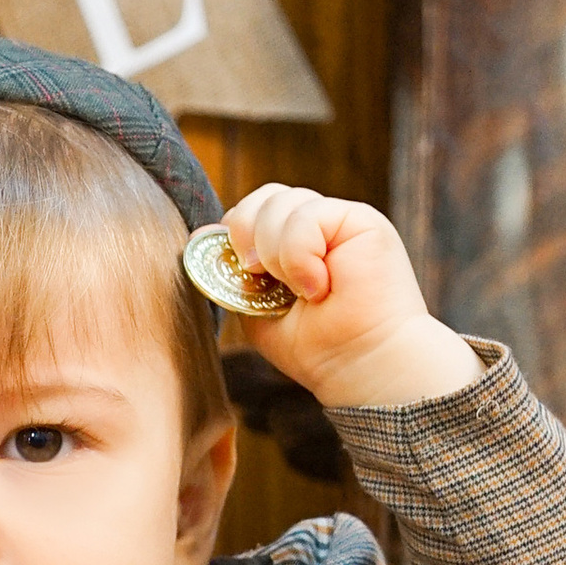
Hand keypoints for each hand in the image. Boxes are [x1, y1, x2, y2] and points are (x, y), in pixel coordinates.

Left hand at [220, 187, 481, 410]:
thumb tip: (203, 232)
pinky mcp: (361, 220)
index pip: (253, 211)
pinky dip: (299, 254)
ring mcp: (338, 221)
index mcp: (293, 245)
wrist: (360, 367)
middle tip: (257, 275)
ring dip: (275, 252)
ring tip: (300, 291)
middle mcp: (317, 228)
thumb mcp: (257, 307)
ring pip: (280, 202)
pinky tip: (317, 287)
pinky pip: (308, 215)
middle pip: (264, 197)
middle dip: (246, 234)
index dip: (235, 232)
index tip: (240, 271)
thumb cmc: (316, 348)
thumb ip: (234, 271)